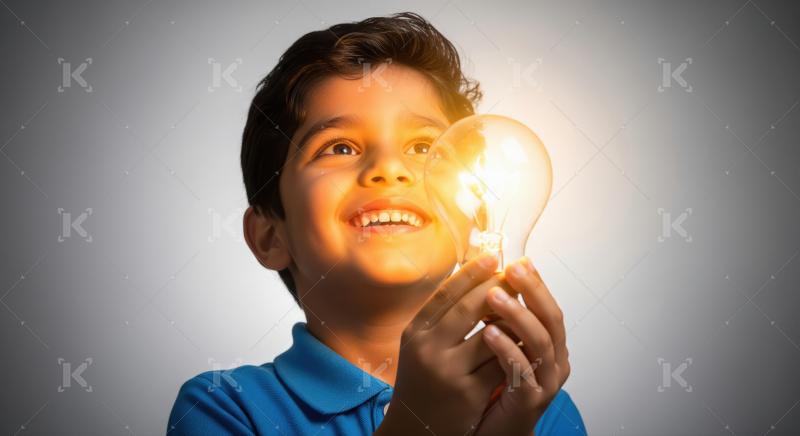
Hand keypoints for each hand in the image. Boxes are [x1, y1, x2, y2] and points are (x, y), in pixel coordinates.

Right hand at [376, 252, 511, 435]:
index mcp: (415, 332)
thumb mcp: (421, 344)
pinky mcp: (468, 394)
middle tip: (517, 273)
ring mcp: (447, 372)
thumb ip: (442, 316)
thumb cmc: (423, 380)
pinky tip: (526, 339)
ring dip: (513, 317)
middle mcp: (427, 349)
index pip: (446, 293)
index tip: (494, 256)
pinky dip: (516, 348)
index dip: (472, 272)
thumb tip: (474, 276)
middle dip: (498, 287)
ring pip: (492, 334)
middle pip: (470, 307)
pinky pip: (501, 363)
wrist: (414, 429)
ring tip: (526, 303)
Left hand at [474, 257, 570, 435]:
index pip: (547, 306)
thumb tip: (486, 278)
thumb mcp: (499, 346)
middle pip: (551, 319)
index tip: (518, 259)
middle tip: (511, 269)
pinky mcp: (530, 401)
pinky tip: (488, 333)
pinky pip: (522, 370)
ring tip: (493, 296)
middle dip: (531, 291)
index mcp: (550, 345)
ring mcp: (545, 382)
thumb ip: (500, 318)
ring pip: (539, 342)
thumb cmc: (494, 387)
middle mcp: (555, 361)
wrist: (493, 431)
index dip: (535, 283)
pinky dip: (506, 349)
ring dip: (517, 315)